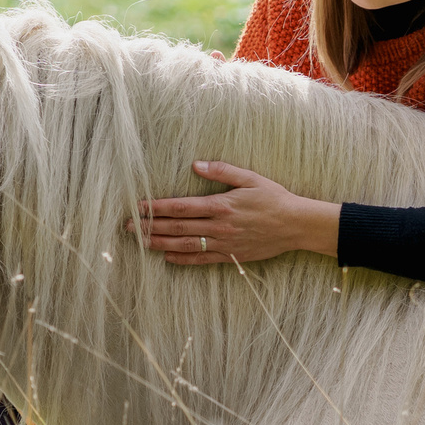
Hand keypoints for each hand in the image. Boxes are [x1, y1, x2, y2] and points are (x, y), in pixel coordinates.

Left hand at [136, 161, 341, 264]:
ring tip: (140, 242)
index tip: (137, 206)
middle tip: (127, 226)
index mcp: (222, 205)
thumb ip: (222, 171)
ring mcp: (225, 243)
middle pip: (177, 227)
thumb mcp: (251, 178)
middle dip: (151, 226)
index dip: (157, 207)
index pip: (181, 207)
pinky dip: (183, 260)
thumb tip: (196, 165)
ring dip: (160, 243)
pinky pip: (202, 260)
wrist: (296, 225)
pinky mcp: (232, 256)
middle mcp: (220, 226)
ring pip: (185, 245)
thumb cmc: (274, 198)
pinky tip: (167, 257)